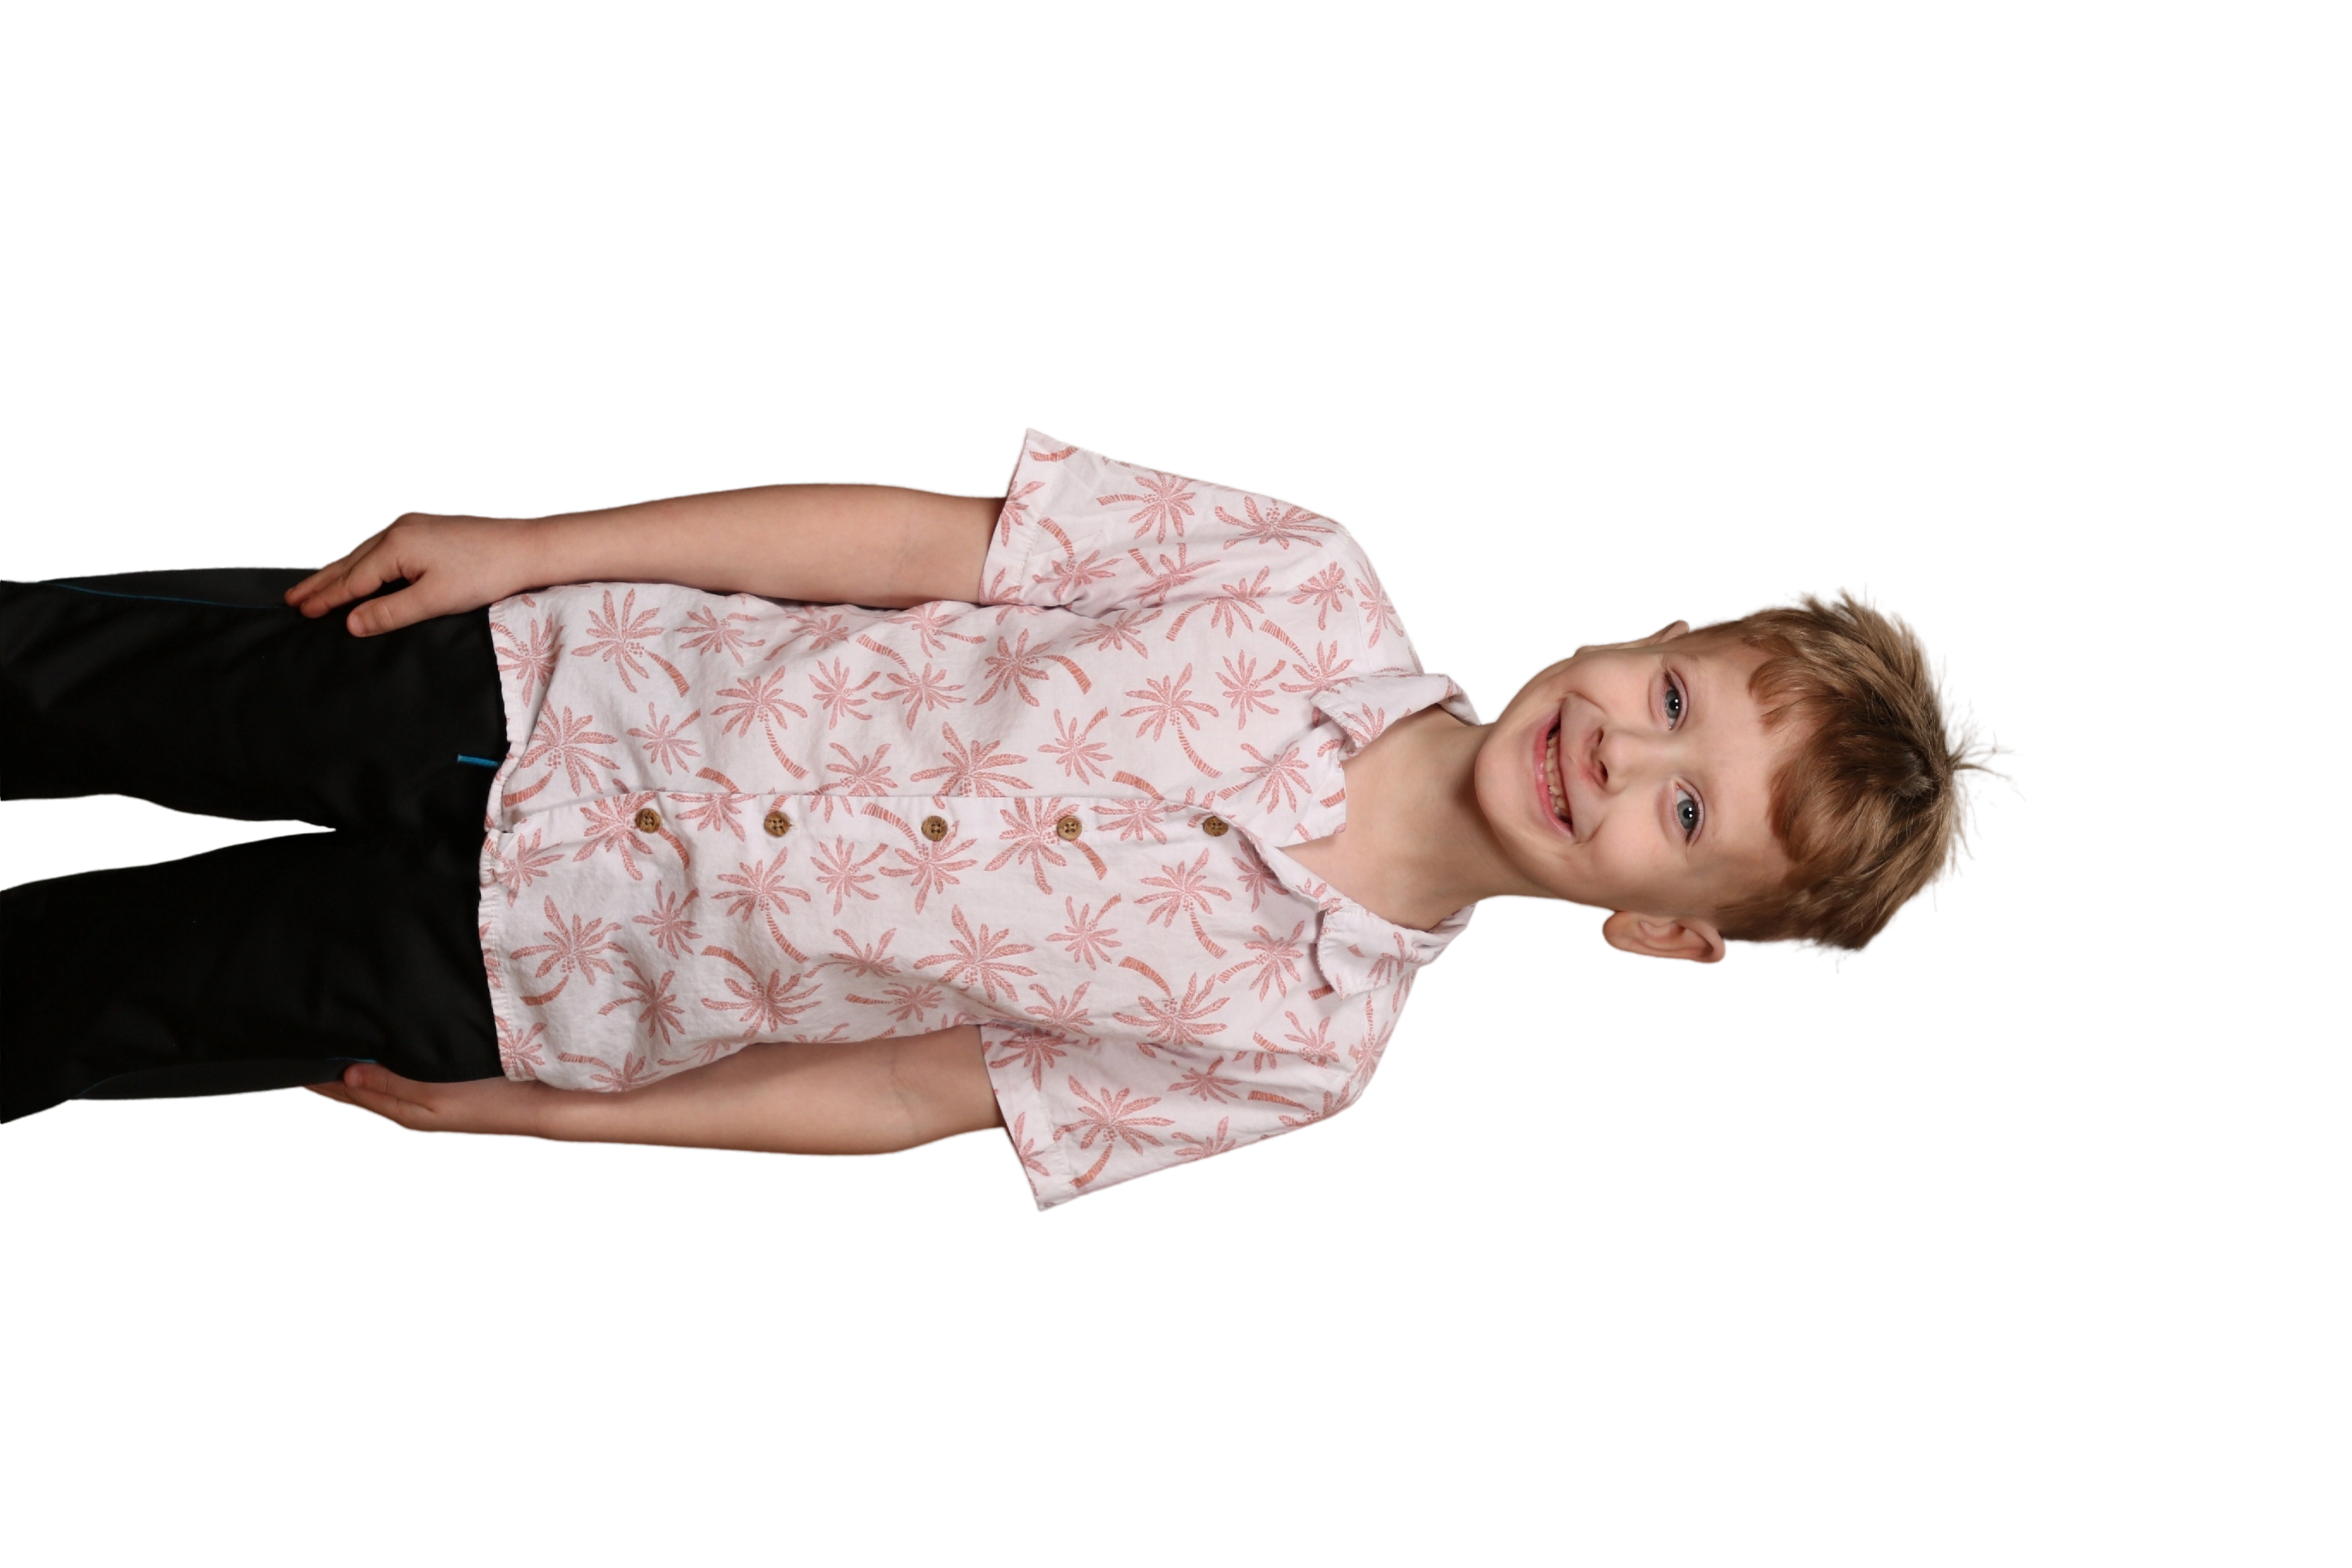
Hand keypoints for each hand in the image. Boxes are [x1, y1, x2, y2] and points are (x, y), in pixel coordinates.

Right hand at [285, 510, 547, 636]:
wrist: (525, 546)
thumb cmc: (486, 573)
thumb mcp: (435, 600)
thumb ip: (390, 613)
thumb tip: (351, 624)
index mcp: (395, 546)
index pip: (351, 579)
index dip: (326, 598)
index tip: (301, 611)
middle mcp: (396, 529)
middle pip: (349, 562)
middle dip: (321, 582)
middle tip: (293, 599)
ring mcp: (410, 524)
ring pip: (363, 552)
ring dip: (339, 570)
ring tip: (315, 586)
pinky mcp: (424, 525)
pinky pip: (381, 545)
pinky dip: (362, 561)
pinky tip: (358, 568)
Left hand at [305, 1061, 553, 1139]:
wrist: (537, 1103)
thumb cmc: (490, 1099)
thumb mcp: (433, 1090)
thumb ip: (390, 1082)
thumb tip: (346, 1075)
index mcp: (403, 1109)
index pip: (350, 1092)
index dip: (323, 1078)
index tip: (295, 1061)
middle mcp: (412, 1106)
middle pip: (361, 1089)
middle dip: (333, 1074)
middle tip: (305, 1054)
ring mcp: (428, 1099)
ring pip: (379, 1082)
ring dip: (356, 1069)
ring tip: (334, 1052)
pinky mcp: (443, 1089)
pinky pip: (399, 1078)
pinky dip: (381, 1068)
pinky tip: (381, 1057)